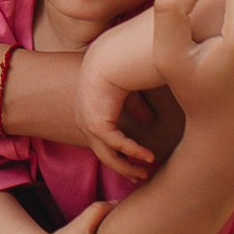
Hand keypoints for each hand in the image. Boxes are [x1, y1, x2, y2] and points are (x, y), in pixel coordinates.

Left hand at [74, 40, 160, 177]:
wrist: (110, 56)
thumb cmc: (119, 69)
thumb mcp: (129, 93)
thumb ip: (136, 107)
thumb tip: (148, 120)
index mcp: (90, 114)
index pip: (103, 142)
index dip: (121, 155)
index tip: (138, 164)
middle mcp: (85, 122)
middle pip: (103, 154)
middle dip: (123, 167)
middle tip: (141, 177)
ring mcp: (88, 124)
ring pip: (107, 155)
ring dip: (127, 166)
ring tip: (145, 173)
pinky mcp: (96, 123)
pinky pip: (116, 145)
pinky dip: (132, 152)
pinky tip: (148, 156)